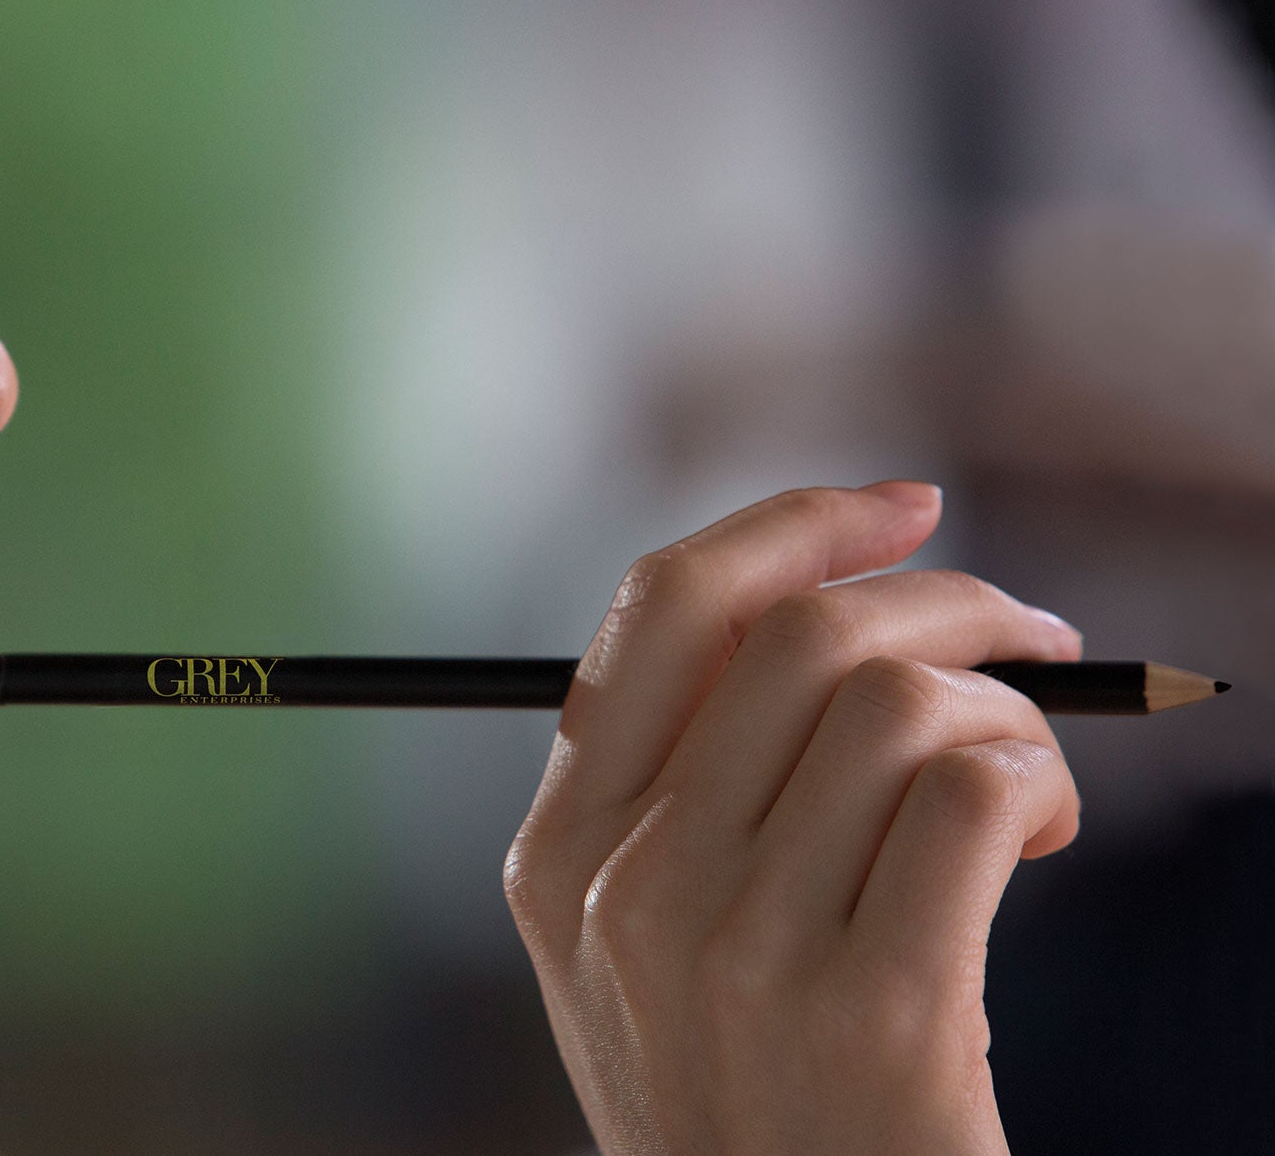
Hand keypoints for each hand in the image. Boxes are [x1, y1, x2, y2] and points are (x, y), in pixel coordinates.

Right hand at [504, 483, 1081, 1154]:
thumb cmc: (746, 1103)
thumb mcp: (644, 955)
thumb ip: (676, 796)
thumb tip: (823, 612)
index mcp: (558, 859)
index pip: (659, 612)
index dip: (793, 527)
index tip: (901, 507)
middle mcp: (632, 891)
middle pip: (800, 634)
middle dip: (948, 600)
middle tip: (1036, 639)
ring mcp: (742, 952)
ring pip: (901, 706)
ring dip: (1011, 717)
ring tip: (1032, 788)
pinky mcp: (878, 1010)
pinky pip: (978, 798)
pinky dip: (1042, 789)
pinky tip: (1043, 842)